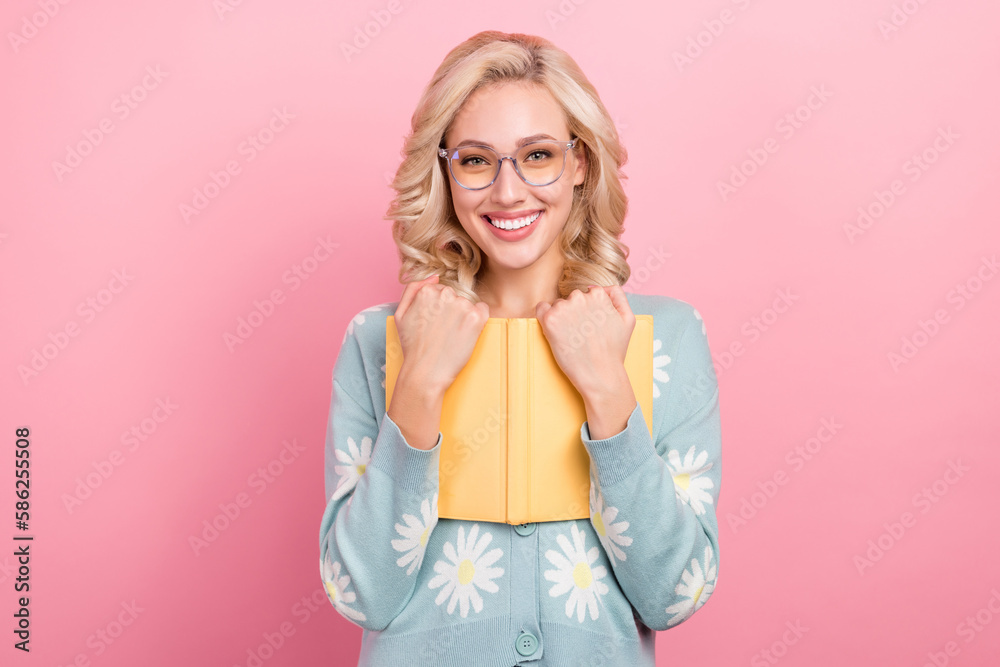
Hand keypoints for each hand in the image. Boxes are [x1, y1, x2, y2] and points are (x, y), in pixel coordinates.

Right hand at [393, 274, 489, 392]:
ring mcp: (462, 305)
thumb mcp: (401, 314)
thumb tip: (434, 277)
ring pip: (468, 304)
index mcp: (427, 291)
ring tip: (452, 336)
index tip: (435, 323)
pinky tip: (467, 333)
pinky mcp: (476, 318)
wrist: (425, 372)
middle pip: (455, 296)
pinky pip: (483, 310)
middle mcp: (445, 294)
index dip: (439, 309)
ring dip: (464, 317)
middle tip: (443, 331)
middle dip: (452, 310)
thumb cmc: (413, 346)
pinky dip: (478, 320)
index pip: (441, 291)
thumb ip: (413, 289)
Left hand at [534, 285, 634, 397]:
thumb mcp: (628, 319)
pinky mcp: (550, 320)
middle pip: (571, 299)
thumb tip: (595, 287)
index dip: (587, 311)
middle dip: (574, 313)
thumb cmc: (614, 351)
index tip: (590, 326)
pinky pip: (541, 309)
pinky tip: (554, 332)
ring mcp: (564, 308)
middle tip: (581, 334)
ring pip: (557, 305)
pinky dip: (544, 318)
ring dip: (561, 318)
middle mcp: (580, 297)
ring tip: (571, 338)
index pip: (587, 294)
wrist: (601, 375)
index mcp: (598, 294)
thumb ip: (617, 295)